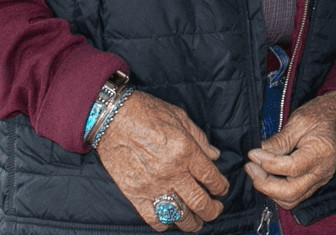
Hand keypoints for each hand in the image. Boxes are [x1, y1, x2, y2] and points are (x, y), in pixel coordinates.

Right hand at [96, 90, 228, 231]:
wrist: (113, 118)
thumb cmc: (147, 112)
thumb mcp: (180, 117)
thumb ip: (200, 138)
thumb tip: (214, 155)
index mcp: (186, 150)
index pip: (211, 177)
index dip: (221, 187)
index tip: (222, 189)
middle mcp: (172, 171)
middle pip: (199, 202)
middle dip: (212, 210)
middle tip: (216, 210)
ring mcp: (153, 185)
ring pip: (179, 215)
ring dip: (191, 223)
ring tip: (197, 222)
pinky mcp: (134, 194)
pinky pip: (153, 218)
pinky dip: (165, 224)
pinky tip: (170, 221)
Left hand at [244, 90, 335, 210]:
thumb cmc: (322, 114)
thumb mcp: (299, 120)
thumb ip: (279, 140)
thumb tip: (259, 153)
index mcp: (321, 153)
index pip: (291, 168)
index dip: (268, 163)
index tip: (253, 154)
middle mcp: (322, 172)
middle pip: (291, 193)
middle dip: (265, 184)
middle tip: (250, 167)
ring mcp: (319, 180)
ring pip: (291, 200)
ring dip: (269, 190)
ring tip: (256, 171)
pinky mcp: (315, 182)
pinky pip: (294, 195)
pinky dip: (277, 190)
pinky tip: (267, 175)